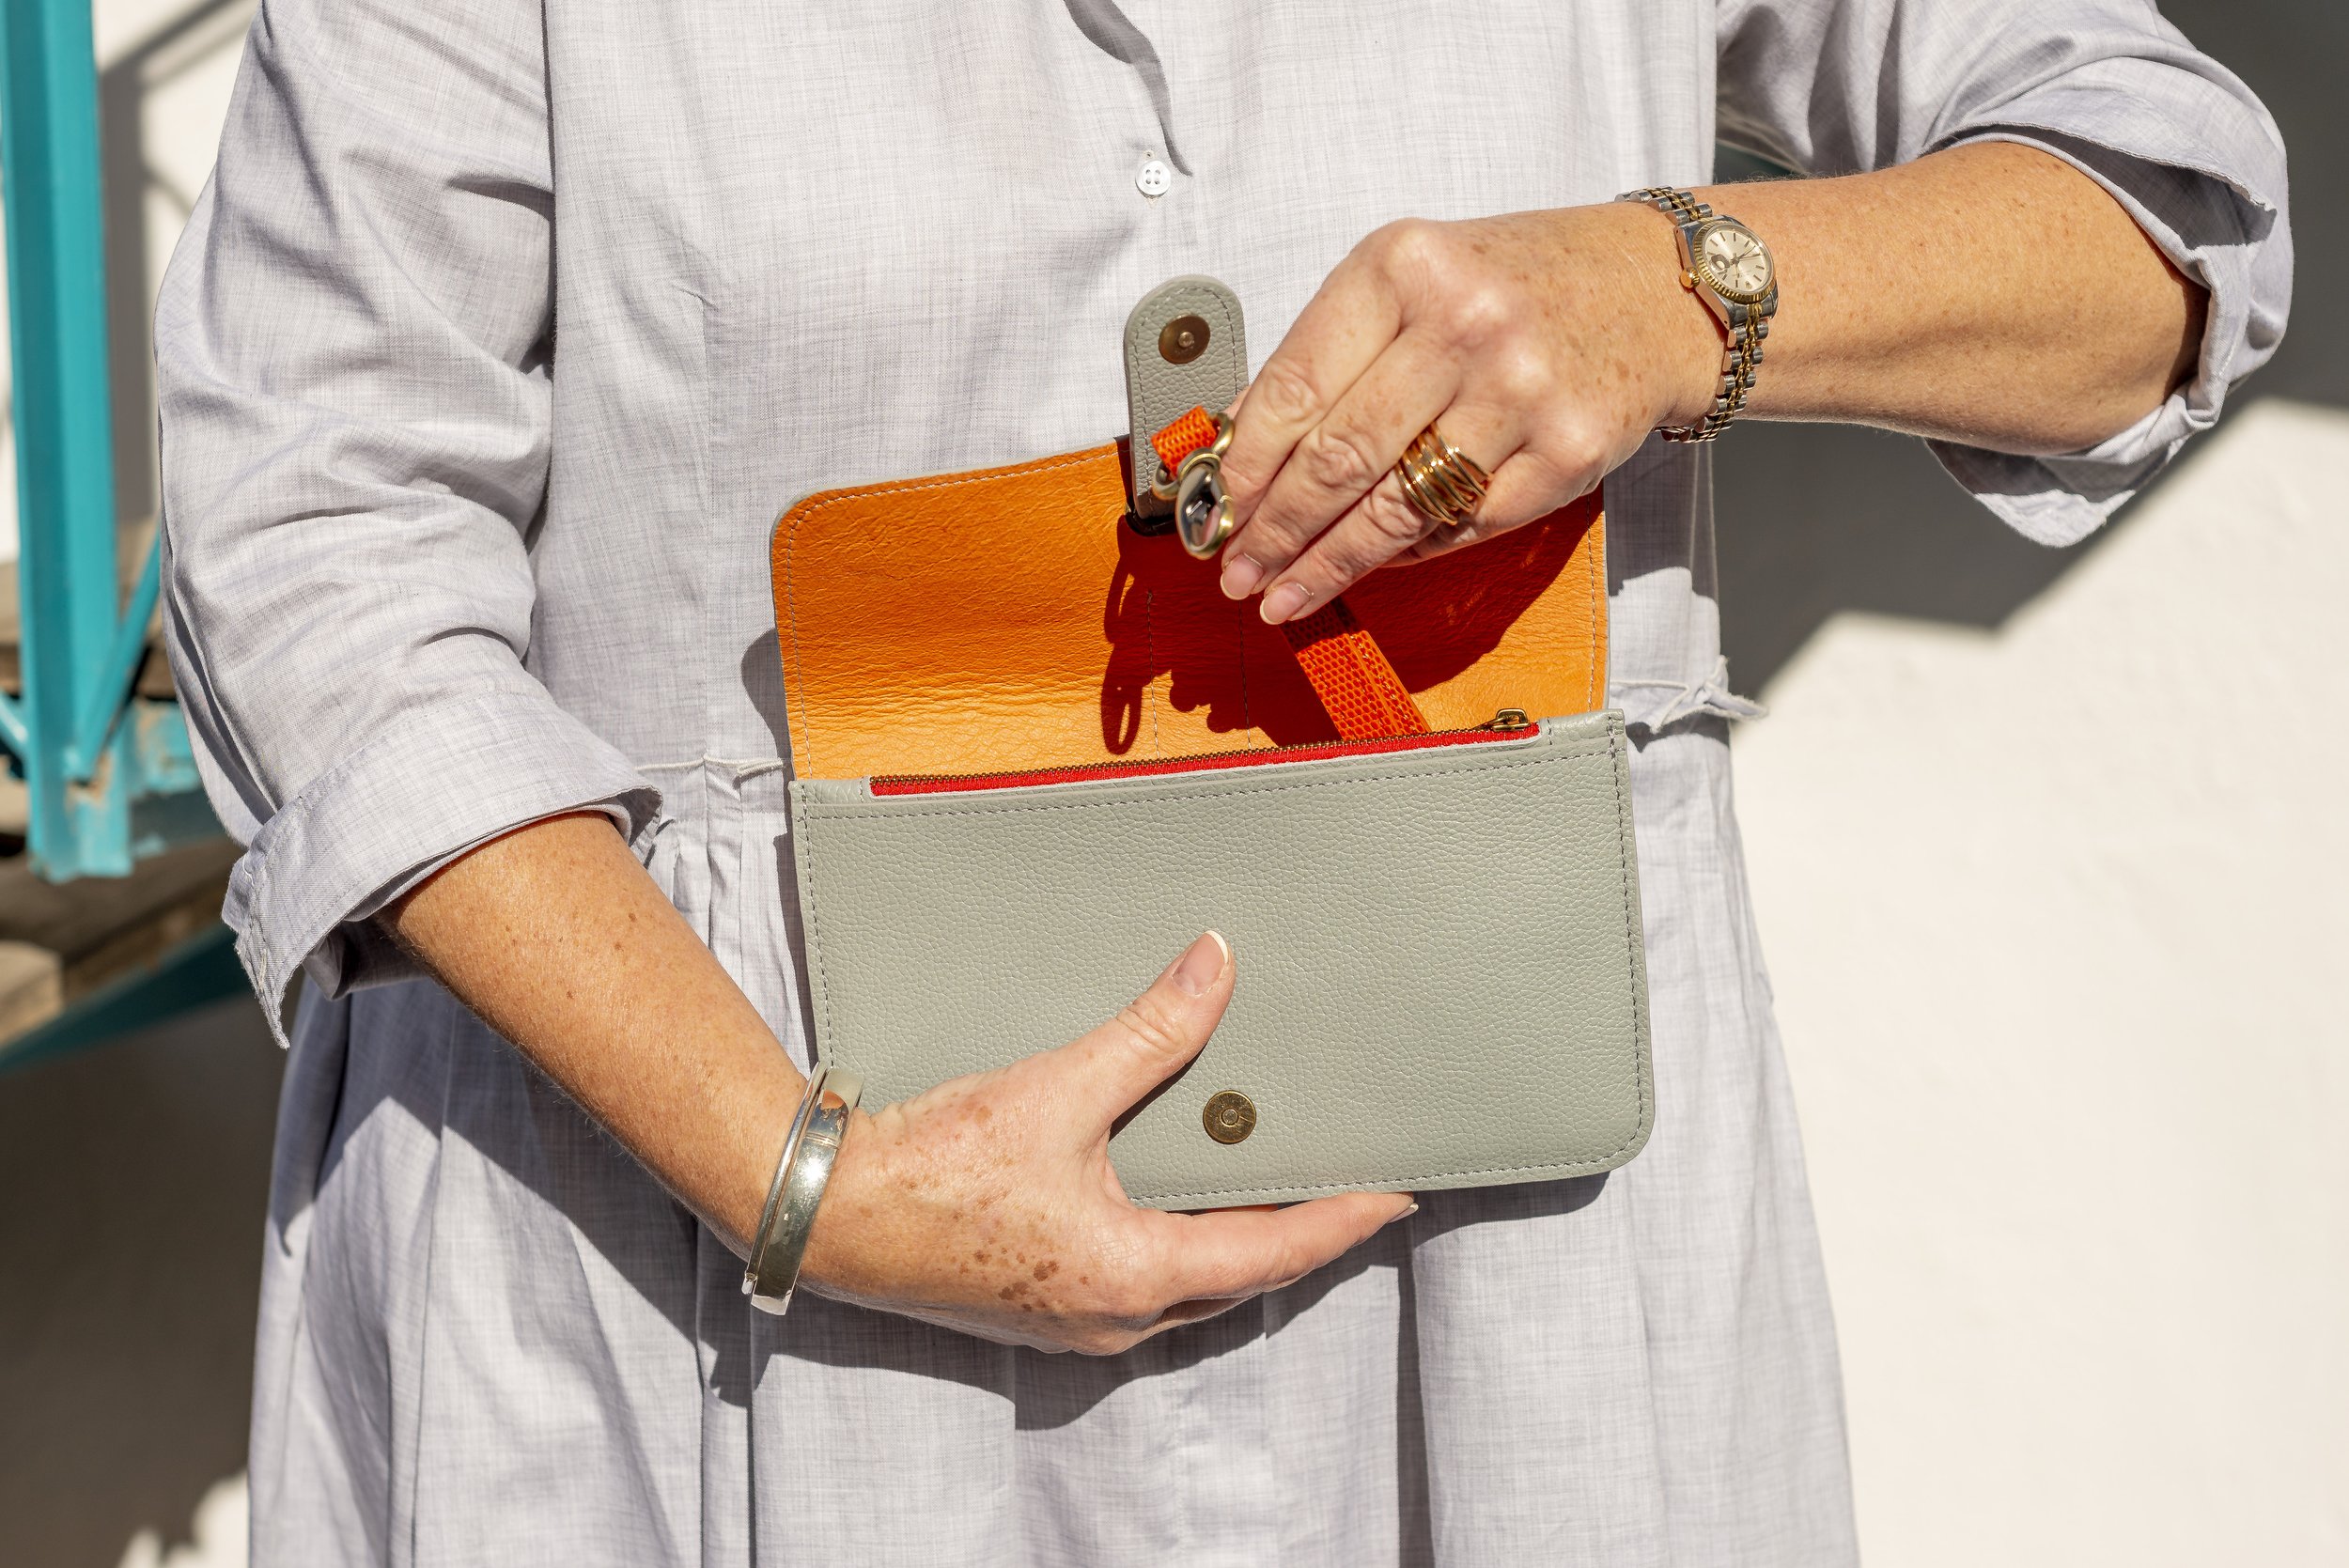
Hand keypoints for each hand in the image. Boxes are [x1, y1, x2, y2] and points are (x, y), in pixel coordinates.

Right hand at [798, 931, 1412, 1352]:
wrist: (823, 1210)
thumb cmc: (933, 1167)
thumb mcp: (1056, 1090)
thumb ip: (1148, 1033)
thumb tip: (1216, 965)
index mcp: (1136, 1274)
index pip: (1278, 1251)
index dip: (1347, 1219)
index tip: (1403, 1195)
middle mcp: (1117, 1317)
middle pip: (1244, 1277)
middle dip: (1302, 1231)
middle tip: (1352, 1181)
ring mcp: (1078, 1320)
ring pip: (1193, 1284)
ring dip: (1239, 1238)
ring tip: (1278, 1181)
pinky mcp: (1044, 1306)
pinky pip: (1144, 1280)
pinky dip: (1182, 1241)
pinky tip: (1182, 1195)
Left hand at [1214, 204, 1717, 622]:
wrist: (1655, 291)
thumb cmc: (1517, 285)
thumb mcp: (1412, 280)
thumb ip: (1329, 351)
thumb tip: (1239, 444)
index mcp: (1404, 266)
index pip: (1294, 387)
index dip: (1242, 466)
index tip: (1210, 512)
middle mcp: (1464, 324)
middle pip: (1336, 458)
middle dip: (1271, 530)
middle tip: (1236, 571)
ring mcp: (1521, 392)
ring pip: (1393, 508)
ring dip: (1324, 564)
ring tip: (1281, 594)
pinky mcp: (1565, 454)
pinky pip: (1458, 528)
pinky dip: (1403, 555)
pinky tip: (1369, 565)